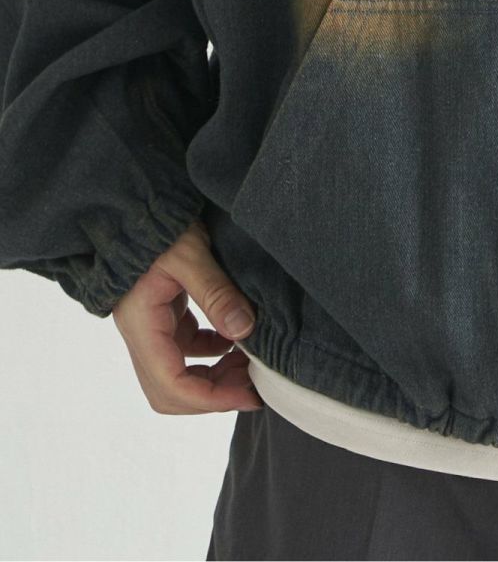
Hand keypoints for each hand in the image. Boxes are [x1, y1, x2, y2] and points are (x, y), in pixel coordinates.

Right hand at [111, 217, 262, 413]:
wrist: (137, 206)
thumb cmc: (159, 227)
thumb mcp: (191, 255)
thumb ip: (216, 293)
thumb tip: (244, 331)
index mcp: (143, 327)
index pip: (172, 385)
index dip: (211, 399)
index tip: (248, 395)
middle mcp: (141, 335)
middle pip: (171, 391)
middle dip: (213, 395)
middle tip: (253, 385)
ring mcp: (150, 327)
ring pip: (177, 373)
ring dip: (212, 376)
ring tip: (249, 364)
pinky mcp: (162, 315)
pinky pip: (183, 350)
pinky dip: (209, 353)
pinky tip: (233, 341)